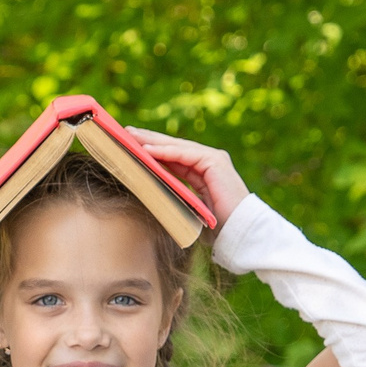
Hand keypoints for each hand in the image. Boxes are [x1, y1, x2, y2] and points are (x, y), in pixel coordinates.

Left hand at [125, 131, 248, 227]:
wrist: (239, 233)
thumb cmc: (217, 229)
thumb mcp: (190, 210)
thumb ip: (176, 199)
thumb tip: (154, 198)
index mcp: (204, 173)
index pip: (174, 158)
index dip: (153, 151)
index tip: (131, 147)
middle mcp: (209, 162)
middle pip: (173, 148)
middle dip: (149, 140)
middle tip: (125, 133)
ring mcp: (213, 159)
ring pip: (176, 147)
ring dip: (152, 141)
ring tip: (131, 137)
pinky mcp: (215, 161)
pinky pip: (184, 154)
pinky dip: (165, 152)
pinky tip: (146, 149)